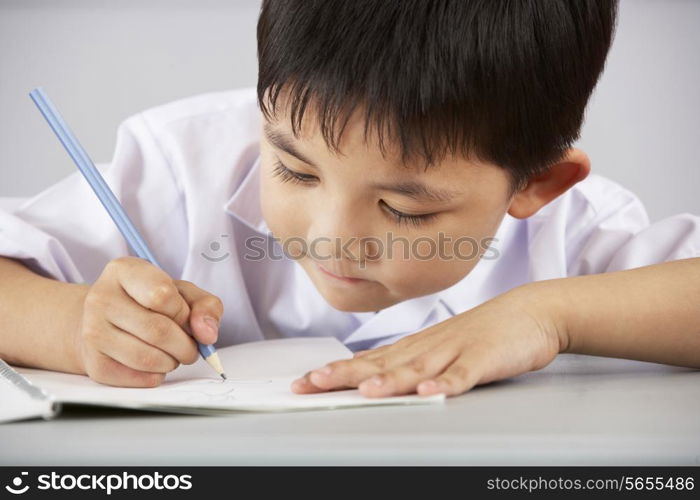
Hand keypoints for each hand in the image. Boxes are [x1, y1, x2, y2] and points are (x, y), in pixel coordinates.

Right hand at [73, 256, 223, 386]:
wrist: (107, 321)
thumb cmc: (149, 302)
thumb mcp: (182, 292)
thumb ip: (205, 305)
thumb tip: (207, 334)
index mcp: (124, 271)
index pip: (162, 295)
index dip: (183, 313)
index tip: (185, 318)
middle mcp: (101, 298)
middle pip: (158, 331)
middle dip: (186, 345)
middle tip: (190, 346)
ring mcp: (92, 332)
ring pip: (148, 358)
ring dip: (173, 361)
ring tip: (172, 354)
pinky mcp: (95, 363)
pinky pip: (139, 378)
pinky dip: (158, 375)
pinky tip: (155, 363)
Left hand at [291, 285, 565, 396]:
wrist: (528, 311)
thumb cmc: (480, 332)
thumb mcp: (438, 348)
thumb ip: (408, 362)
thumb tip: (372, 376)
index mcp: (415, 347)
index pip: (367, 361)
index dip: (335, 371)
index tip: (305, 382)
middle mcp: (428, 347)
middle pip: (381, 364)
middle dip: (345, 375)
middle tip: (314, 384)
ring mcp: (455, 351)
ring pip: (418, 368)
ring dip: (391, 380)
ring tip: (366, 390)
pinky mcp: (484, 358)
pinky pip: (464, 374)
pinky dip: (447, 383)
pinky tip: (431, 392)